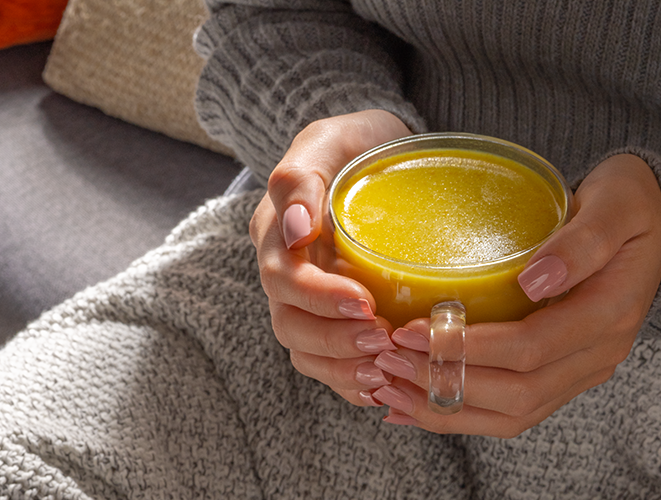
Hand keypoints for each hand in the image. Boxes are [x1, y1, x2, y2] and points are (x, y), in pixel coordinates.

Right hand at [249, 110, 412, 405]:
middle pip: (290, 325)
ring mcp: (305, 297)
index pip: (283, 280)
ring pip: (304, 350)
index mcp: (276, 233)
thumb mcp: (327, 141)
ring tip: (384, 372)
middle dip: (334, 342)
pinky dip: (348, 380)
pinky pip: (326, 359)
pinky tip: (379, 386)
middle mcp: (285, 271)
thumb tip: (295, 228)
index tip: (366, 302)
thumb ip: (301, 178)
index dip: (319, 299)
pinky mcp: (329, 313)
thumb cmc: (352, 144)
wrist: (374, 153)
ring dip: (341, 368)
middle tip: (383, 341)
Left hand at [370, 153, 660, 436]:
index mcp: (608, 314)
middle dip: (445, 382)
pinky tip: (420, 405)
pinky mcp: (562, 373)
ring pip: (511, 415)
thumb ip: (581, 242)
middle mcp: (595, 355)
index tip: (411, 331)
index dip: (466, 347)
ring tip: (391, 391)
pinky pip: (513, 410)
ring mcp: (579, 370)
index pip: (529, 348)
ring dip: (447, 409)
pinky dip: (464, 413)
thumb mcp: (615, 205)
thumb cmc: (630, 207)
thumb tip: (534, 280)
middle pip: (515, 393)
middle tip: (387, 361)